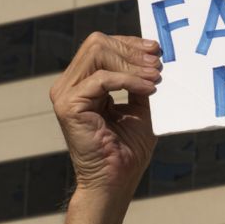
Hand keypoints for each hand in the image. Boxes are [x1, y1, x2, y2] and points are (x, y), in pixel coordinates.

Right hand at [48, 32, 161, 202]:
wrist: (116, 180)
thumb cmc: (128, 149)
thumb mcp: (140, 106)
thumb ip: (141, 81)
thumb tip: (154, 57)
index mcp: (83, 83)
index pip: (101, 46)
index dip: (129, 43)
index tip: (156, 50)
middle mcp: (69, 85)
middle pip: (97, 44)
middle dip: (132, 50)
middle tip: (159, 64)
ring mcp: (65, 94)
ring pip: (98, 55)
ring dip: (132, 64)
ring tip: (156, 78)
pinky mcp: (68, 106)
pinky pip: (102, 79)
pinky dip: (129, 80)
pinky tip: (148, 89)